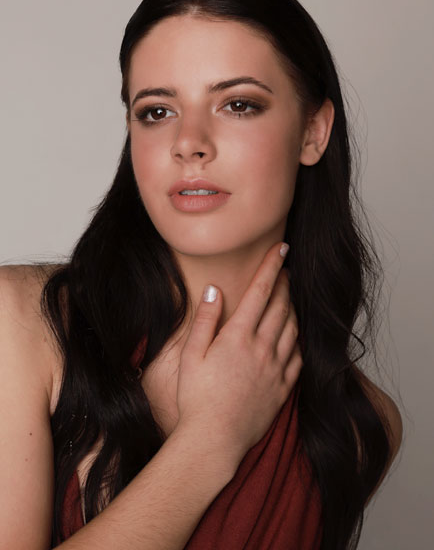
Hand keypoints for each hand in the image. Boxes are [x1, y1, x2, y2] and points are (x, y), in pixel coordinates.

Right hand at [175, 242, 301, 465]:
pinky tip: (295, 336)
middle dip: (284, 283)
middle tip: (285, 270)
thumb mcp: (191, 355)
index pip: (260, 291)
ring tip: (289, 298)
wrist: (214, 440)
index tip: (282, 248)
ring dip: (293, 308)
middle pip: (280, 306)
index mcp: (238, 336)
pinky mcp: (282, 388)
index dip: (271, 266)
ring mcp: (275, 368)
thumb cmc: (196, 398)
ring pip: (293, 329)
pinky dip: (299, 340)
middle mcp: (262, 348)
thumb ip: (206, 320)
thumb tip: (215, 290)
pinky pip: (299, 357)